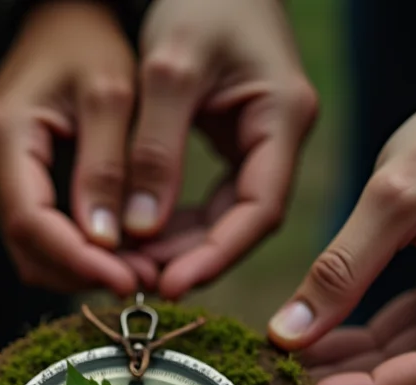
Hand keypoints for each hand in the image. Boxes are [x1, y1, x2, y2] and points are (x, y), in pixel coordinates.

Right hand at [0, 0, 142, 294]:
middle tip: (148, 279)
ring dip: (87, 269)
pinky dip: (83, 252)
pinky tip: (125, 251)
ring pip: (36, 253)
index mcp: (4, 136)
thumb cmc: (88, 43)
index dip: (80, 263)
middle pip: (30, 250)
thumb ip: (108, 168)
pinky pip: (44, 237)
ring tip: (143, 267)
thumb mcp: (112, 96)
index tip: (129, 280)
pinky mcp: (16, 187)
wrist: (64, 19)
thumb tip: (106, 241)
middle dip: (88, 273)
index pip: (31, 225)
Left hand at [123, 0, 315, 297]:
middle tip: (138, 282)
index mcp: (284, 116)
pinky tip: (140, 236)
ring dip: (181, 244)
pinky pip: (211, 195)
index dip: (218, 255)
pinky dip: (176, 218)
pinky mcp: (235, 139)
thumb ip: (154, 149)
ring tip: (131, 267)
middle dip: (193, 257)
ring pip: (225, 214)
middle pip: (244, 221)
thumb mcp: (168, 68)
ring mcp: (260, 139)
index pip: (261, 209)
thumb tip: (139, 229)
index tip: (171, 285)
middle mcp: (279, 136)